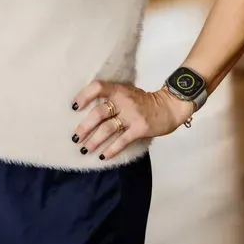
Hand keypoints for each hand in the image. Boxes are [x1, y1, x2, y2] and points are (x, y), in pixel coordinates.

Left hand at [71, 80, 194, 160]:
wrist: (169, 107)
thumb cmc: (144, 101)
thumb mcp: (128, 92)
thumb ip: (112, 98)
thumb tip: (88, 110)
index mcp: (119, 90)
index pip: (98, 87)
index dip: (84, 96)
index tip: (74, 107)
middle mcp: (124, 101)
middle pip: (98, 113)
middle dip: (84, 127)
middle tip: (75, 137)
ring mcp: (132, 115)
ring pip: (107, 129)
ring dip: (94, 141)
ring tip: (84, 149)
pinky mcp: (140, 128)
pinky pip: (122, 141)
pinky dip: (111, 150)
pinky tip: (103, 156)